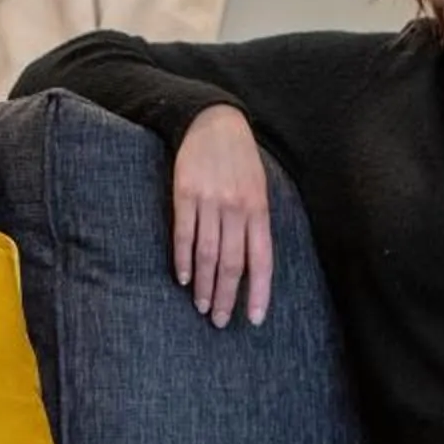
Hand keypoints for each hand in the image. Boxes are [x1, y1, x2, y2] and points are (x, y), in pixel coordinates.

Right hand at [170, 105, 271, 327]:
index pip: (262, 260)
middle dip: (226, 296)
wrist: (214, 123)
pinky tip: (182, 279)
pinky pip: (183, 234)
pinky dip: (182, 259)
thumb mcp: (259, 189)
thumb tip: (253, 264)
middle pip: (232, 263)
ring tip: (201, 307)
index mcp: (259, 210)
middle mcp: (236, 209)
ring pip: (207, 254)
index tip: (253, 319)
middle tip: (219, 321)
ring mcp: (209, 202)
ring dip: (204, 285)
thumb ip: (256, 224)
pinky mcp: (185, 194)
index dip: (258, 292)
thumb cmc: (241, 161)